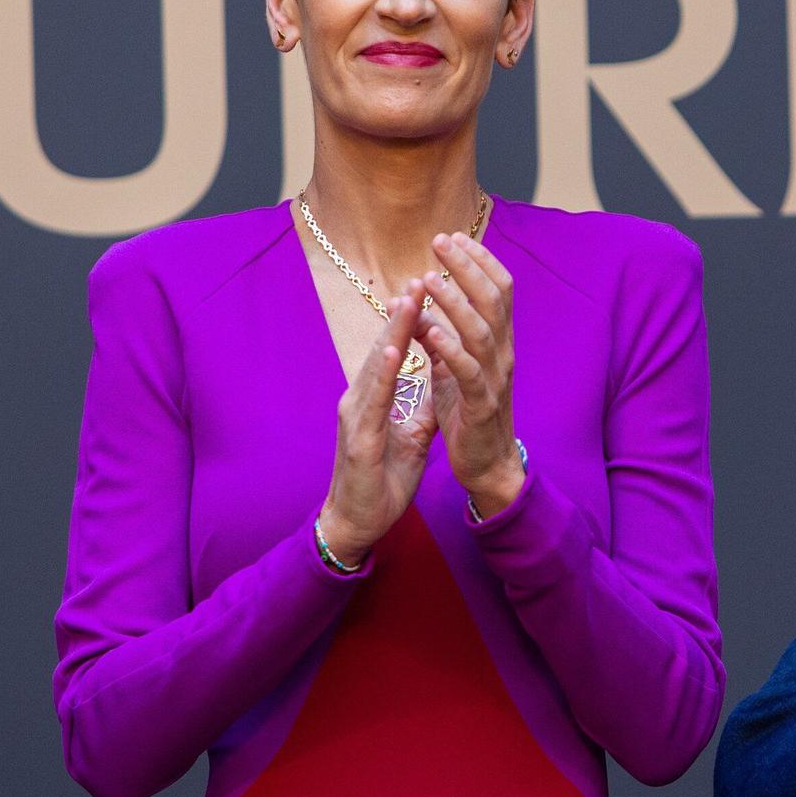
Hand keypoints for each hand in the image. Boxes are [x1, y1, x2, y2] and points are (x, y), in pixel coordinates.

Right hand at [316, 280, 439, 567]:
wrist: (359, 521)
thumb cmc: (382, 478)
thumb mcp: (412, 437)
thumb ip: (421, 408)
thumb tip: (440, 384)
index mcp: (375, 397)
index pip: (396, 350)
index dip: (414, 320)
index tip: (433, 289)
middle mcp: (360, 398)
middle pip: (384, 347)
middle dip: (405, 312)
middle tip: (424, 275)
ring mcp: (355, 415)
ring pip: (375, 364)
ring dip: (393, 331)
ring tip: (411, 298)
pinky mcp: (357, 437)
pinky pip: (372, 400)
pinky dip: (381, 373)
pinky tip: (391, 350)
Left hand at [418, 231, 523, 516]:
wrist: (486, 466)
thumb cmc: (469, 416)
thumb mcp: (453, 371)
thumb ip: (440, 339)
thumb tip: (417, 307)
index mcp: (499, 343)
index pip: (499, 290)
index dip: (479, 260)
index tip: (453, 236)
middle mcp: (504, 355)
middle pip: (493, 300)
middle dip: (466, 267)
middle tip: (439, 241)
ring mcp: (495, 379)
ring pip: (481, 330)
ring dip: (455, 302)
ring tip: (429, 279)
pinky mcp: (481, 406)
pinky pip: (469, 372)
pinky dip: (450, 349)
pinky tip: (430, 332)